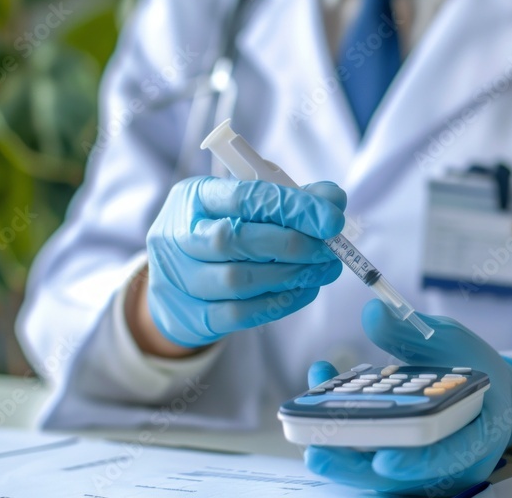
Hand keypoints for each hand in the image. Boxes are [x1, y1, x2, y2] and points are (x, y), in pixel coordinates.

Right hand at [145, 177, 344, 347]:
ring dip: (291, 275)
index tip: (332, 218)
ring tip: (322, 269)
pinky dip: (280, 302)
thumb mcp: (250, 203)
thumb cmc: (223, 228)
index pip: (243, 197)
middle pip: (234, 240)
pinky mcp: (192, 315)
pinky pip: (240, 314)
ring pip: (237, 281)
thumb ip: (291, 198)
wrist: (178, 281)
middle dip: (292, 244)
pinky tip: (305, 290)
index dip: (292, 208)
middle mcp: (179, 235)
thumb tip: (333, 199)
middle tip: (329, 247)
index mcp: (193, 197)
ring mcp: (181, 278)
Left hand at [304, 301, 511, 495]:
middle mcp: (456, 464)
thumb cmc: (471, 367)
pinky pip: (368, 467)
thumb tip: (373, 313)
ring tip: (307, 425)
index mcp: (482, 433)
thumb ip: (413, 332)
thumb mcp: (450, 340)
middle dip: (357, 468)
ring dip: (340, 457)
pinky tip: (314, 412)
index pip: (455, 456)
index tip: (384, 460)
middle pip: (406, 480)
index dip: (420, 463)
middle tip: (319, 451)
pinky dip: (341, 445)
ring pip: (381, 480)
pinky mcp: (403, 472)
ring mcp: (427, 474)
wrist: (484, 392)